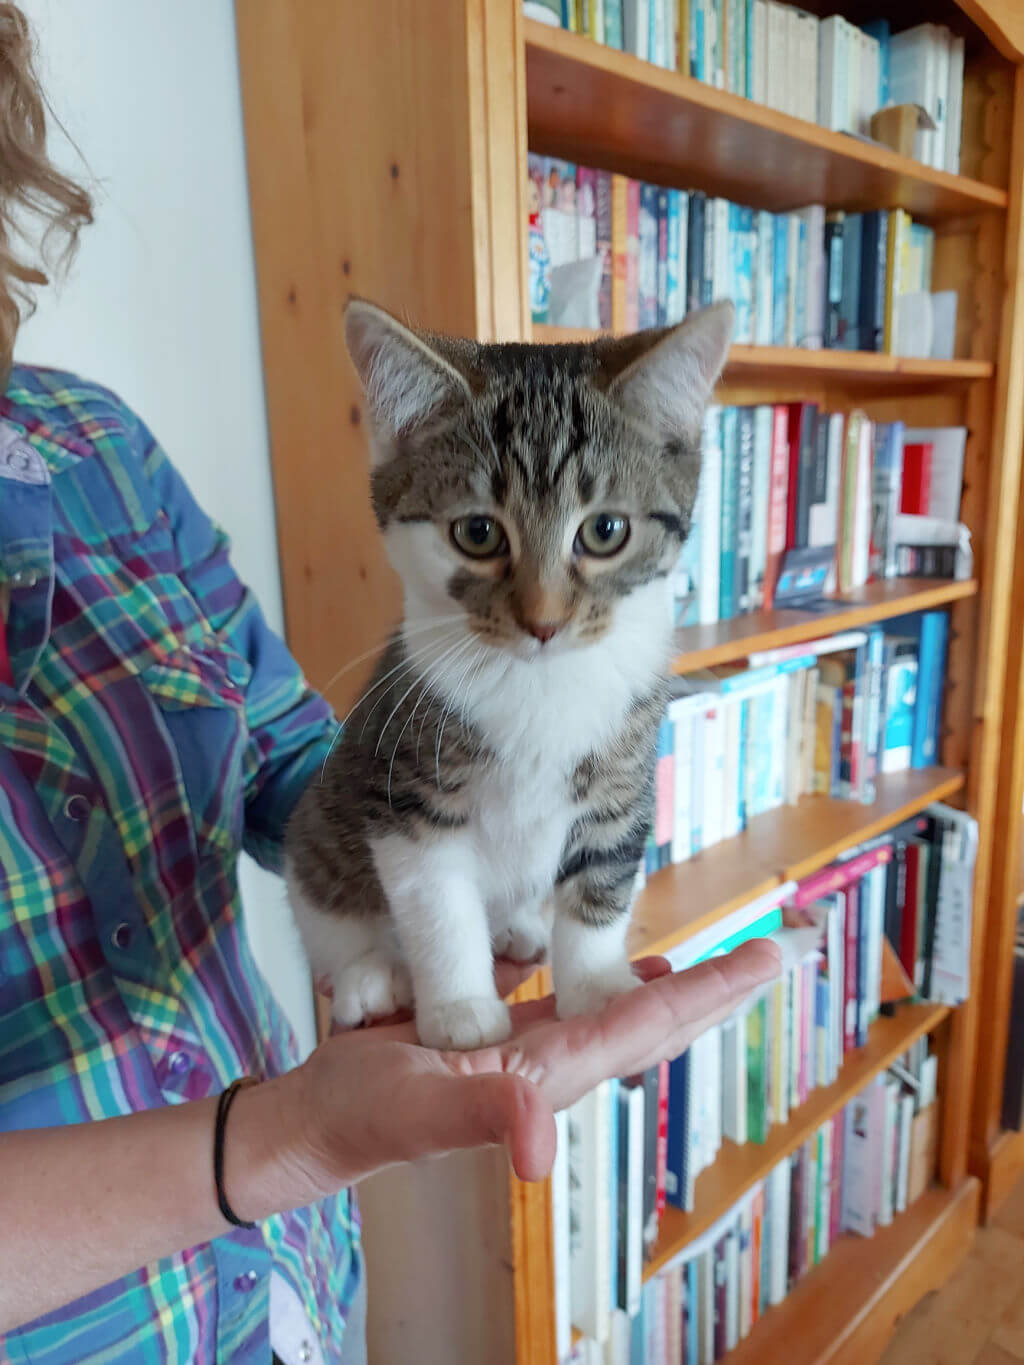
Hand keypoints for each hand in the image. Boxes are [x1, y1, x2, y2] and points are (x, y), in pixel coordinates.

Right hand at [290, 939, 780, 1191]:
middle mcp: (560, 1058)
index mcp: (556, 1069)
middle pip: (661, 1016)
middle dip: (724, 985)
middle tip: (783, 950)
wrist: (323, 1123)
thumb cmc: (364, 1120)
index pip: (656, 1022)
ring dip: (681, 983)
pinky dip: (608, 972)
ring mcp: (535, 1045)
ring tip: (725, 956)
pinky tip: (621, 959)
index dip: (717, 989)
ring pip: (625, 1005)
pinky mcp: (500, 1028)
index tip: (775, 955)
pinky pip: (572, 995)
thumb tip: (542, 1147)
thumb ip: (482, 1120)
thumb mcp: (418, 1113)